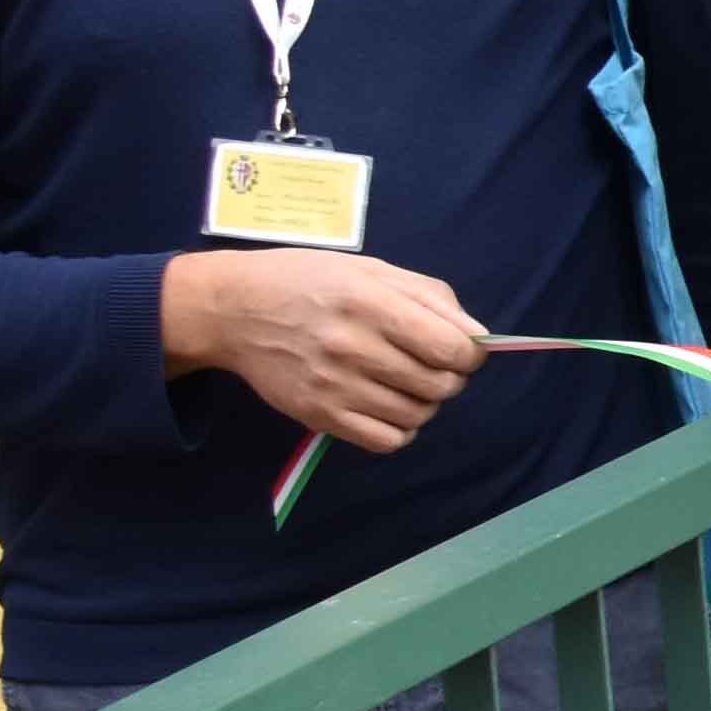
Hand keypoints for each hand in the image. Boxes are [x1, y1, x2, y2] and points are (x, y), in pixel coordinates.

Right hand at [161, 248, 486, 454]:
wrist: (233, 309)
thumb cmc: (308, 282)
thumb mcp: (371, 270)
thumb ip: (430, 297)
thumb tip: (477, 337)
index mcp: (370, 304)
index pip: (452, 349)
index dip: (471, 354)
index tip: (462, 350)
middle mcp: (352, 347)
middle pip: (440, 385)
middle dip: (450, 377)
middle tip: (431, 365)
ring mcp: (333, 386)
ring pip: (417, 415)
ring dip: (424, 402)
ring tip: (405, 381)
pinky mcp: (317, 415)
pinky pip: (386, 441)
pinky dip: (399, 428)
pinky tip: (387, 405)